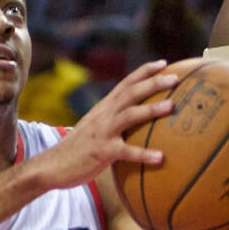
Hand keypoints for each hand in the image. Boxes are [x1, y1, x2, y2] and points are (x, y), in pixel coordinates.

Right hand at [31, 60, 176, 190]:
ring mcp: (103, 132)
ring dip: (151, 109)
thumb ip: (113, 120)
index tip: (164, 64)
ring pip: (129, 116)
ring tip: (172, 106)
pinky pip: (126, 152)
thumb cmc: (79, 149)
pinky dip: (144, 154)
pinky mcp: (102, 152)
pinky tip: (161, 157)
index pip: (126, 83)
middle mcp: (104, 115)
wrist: (52, 166)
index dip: (145, 71)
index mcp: (104, 108)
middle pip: (131, 92)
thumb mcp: (96, 127)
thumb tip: (136, 119)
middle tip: (176, 79)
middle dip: (154, 83)